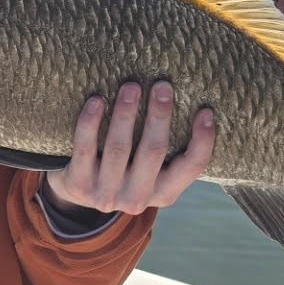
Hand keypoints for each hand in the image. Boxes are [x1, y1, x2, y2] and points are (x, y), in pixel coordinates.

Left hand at [44, 81, 214, 217]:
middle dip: (159, 116)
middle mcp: (138, 198)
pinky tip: (97, 101)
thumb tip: (191, 99)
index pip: (191, 167)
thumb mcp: (150, 171)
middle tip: (162, 85)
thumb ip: (168, 149)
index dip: (202, 141)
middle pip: (153, 152)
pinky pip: (85, 149)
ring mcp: (107, 194)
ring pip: (119, 149)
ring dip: (126, 114)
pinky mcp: (79, 185)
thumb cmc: (125, 169)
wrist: (78, 195)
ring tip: (131, 86)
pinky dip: (90, 123)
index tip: (206, 111)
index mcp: (165, 193)